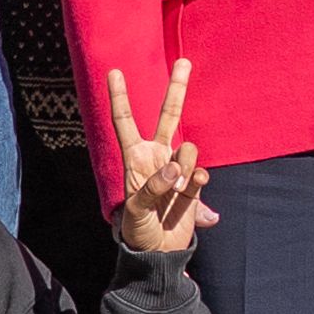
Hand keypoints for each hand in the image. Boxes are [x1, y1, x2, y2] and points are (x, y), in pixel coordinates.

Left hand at [106, 66, 214, 254]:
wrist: (159, 253)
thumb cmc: (137, 231)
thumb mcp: (135, 212)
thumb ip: (153, 188)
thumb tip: (175, 170)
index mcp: (135, 158)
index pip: (125, 121)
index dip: (120, 96)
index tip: (113, 71)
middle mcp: (157, 158)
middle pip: (169, 116)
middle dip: (177, 88)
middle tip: (184, 61)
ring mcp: (177, 170)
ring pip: (188, 150)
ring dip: (185, 165)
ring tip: (176, 189)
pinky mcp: (193, 186)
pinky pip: (200, 173)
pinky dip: (196, 182)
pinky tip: (189, 192)